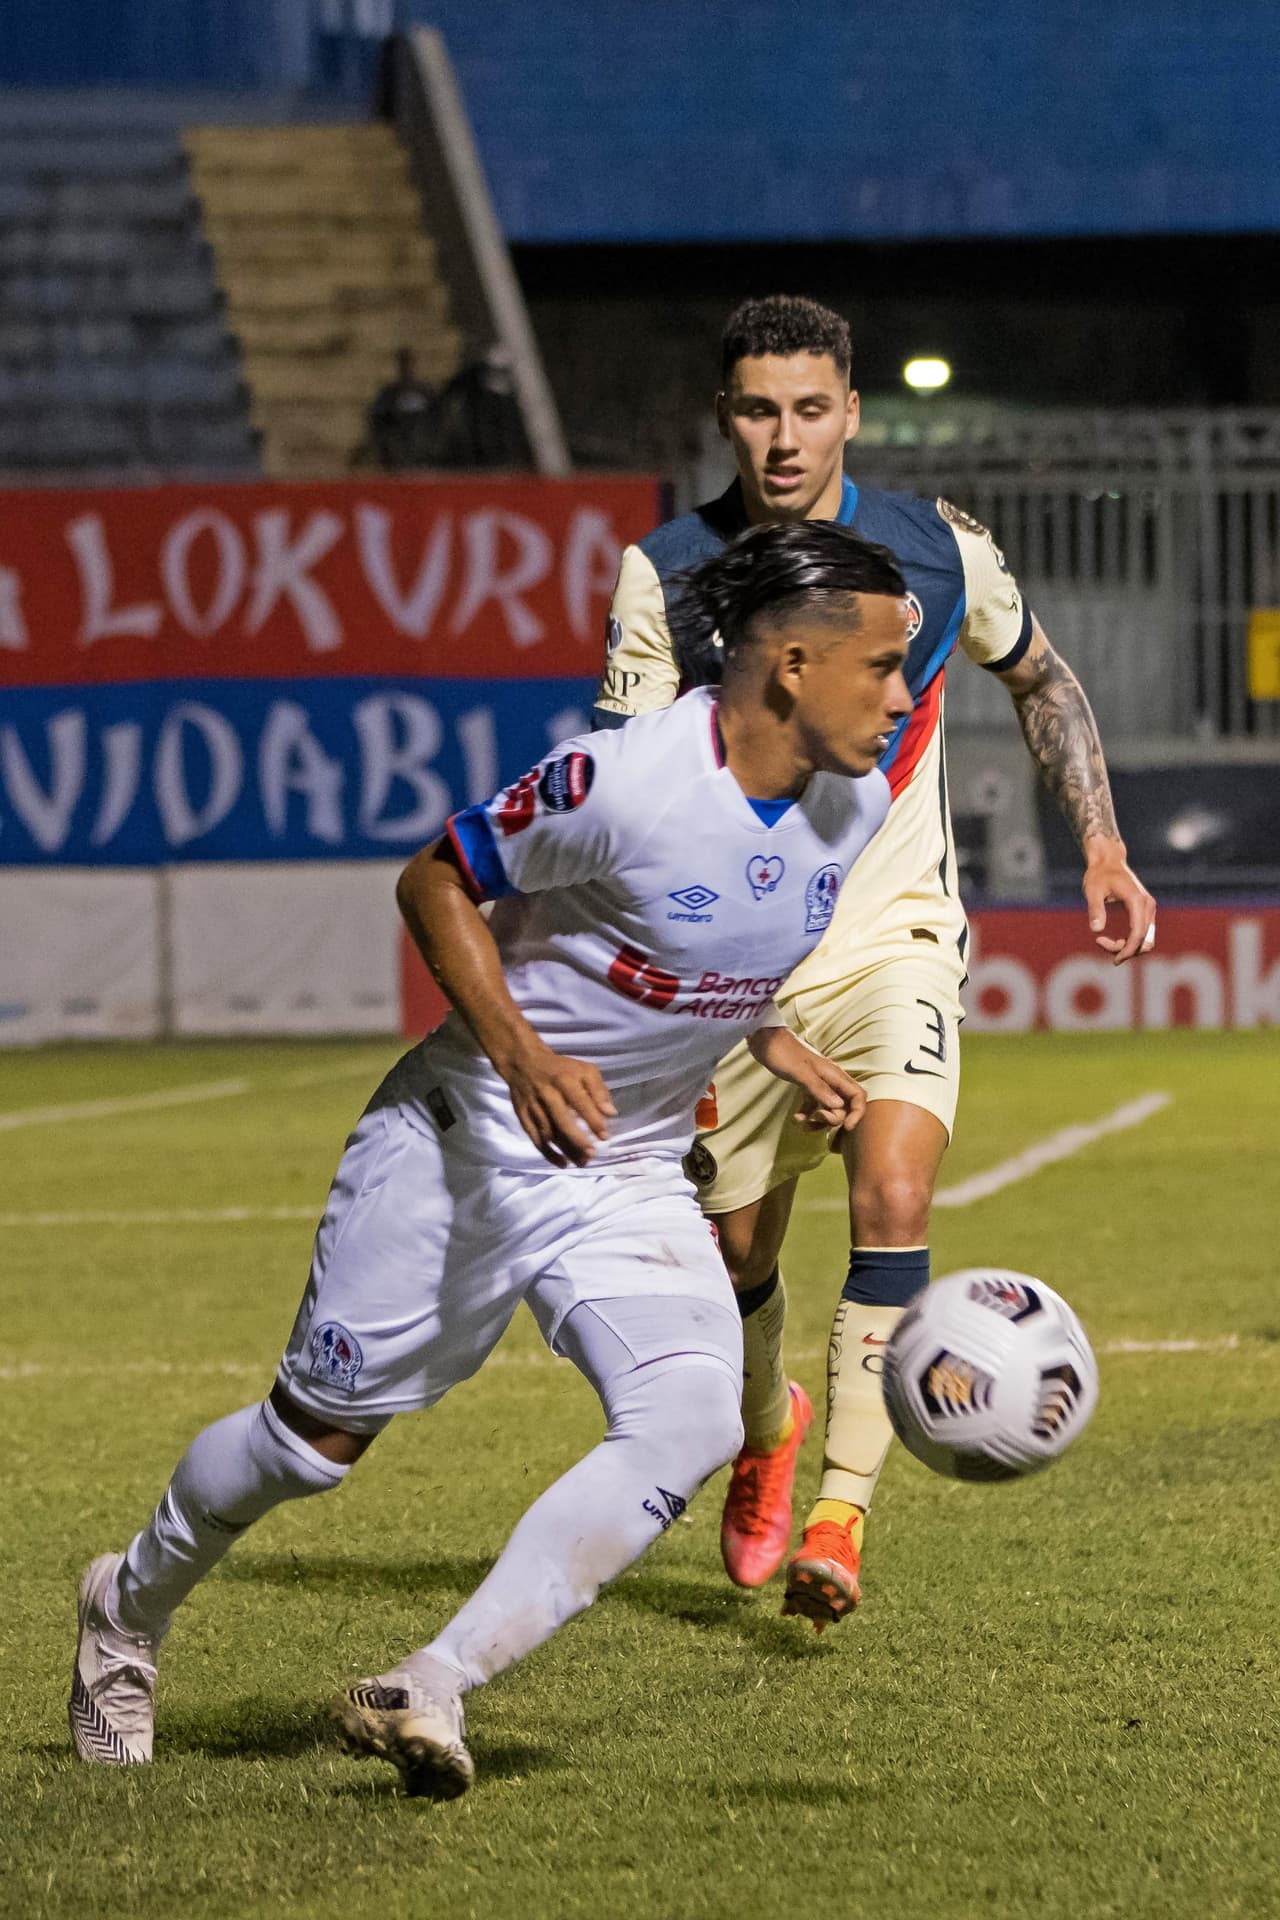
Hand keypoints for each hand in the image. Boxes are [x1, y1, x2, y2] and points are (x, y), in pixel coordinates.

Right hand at [501, 1039, 616, 1166]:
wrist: (523, 1063)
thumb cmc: (561, 1069)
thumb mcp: (584, 1070)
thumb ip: (599, 1090)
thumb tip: (611, 1113)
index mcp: (564, 1080)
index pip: (580, 1102)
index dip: (593, 1120)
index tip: (605, 1136)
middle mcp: (547, 1094)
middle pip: (562, 1121)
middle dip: (578, 1140)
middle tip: (592, 1154)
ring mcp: (533, 1107)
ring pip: (549, 1133)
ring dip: (566, 1150)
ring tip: (582, 1162)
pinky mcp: (523, 1117)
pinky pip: (535, 1139)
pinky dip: (548, 1153)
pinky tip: (562, 1163)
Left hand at [748, 1025, 866, 1132]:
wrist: (766, 1040)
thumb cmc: (783, 1052)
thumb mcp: (801, 1072)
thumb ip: (819, 1088)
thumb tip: (838, 1106)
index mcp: (834, 1074)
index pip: (858, 1096)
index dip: (857, 1113)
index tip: (846, 1127)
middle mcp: (830, 1079)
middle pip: (844, 1106)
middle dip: (833, 1118)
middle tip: (817, 1119)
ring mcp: (819, 1083)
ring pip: (829, 1108)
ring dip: (820, 1121)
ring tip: (804, 1125)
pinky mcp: (806, 1085)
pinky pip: (813, 1105)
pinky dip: (807, 1115)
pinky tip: (796, 1119)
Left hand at [1082, 839, 1156, 964]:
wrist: (1109, 860)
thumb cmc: (1098, 874)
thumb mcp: (1092, 890)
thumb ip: (1095, 909)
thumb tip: (1096, 930)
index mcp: (1137, 901)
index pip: (1138, 934)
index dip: (1127, 950)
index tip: (1114, 960)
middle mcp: (1148, 905)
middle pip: (1144, 940)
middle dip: (1126, 950)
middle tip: (1102, 944)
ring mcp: (1149, 908)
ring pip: (1146, 939)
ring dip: (1129, 947)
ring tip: (1105, 942)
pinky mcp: (1146, 910)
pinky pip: (1143, 933)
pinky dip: (1131, 941)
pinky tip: (1114, 940)